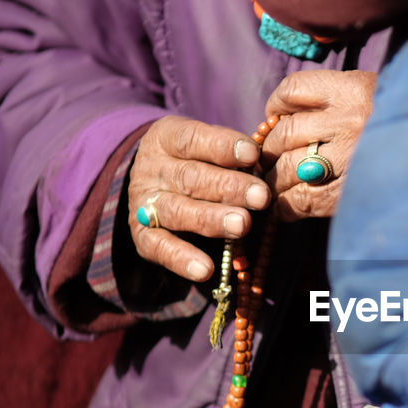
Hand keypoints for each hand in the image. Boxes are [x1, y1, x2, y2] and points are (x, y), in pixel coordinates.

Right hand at [126, 115, 271, 281]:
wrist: (154, 185)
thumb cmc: (197, 161)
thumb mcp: (208, 147)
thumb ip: (232, 154)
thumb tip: (265, 163)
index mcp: (167, 138)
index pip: (192, 139)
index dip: (223, 147)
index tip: (253, 155)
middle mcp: (151, 169)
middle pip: (189, 178)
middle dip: (228, 188)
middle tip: (261, 197)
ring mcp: (144, 204)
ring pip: (177, 211)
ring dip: (211, 220)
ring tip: (242, 226)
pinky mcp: (142, 236)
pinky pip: (160, 248)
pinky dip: (182, 259)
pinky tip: (206, 270)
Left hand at [260, 69, 377, 220]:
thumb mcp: (383, 95)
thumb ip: (343, 99)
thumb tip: (293, 114)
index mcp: (355, 89)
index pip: (294, 90)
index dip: (277, 106)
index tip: (276, 117)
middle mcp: (348, 121)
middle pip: (285, 132)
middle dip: (271, 148)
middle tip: (271, 159)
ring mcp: (348, 160)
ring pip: (287, 167)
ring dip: (275, 178)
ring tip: (277, 184)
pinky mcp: (349, 195)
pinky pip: (301, 200)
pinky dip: (287, 206)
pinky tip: (288, 208)